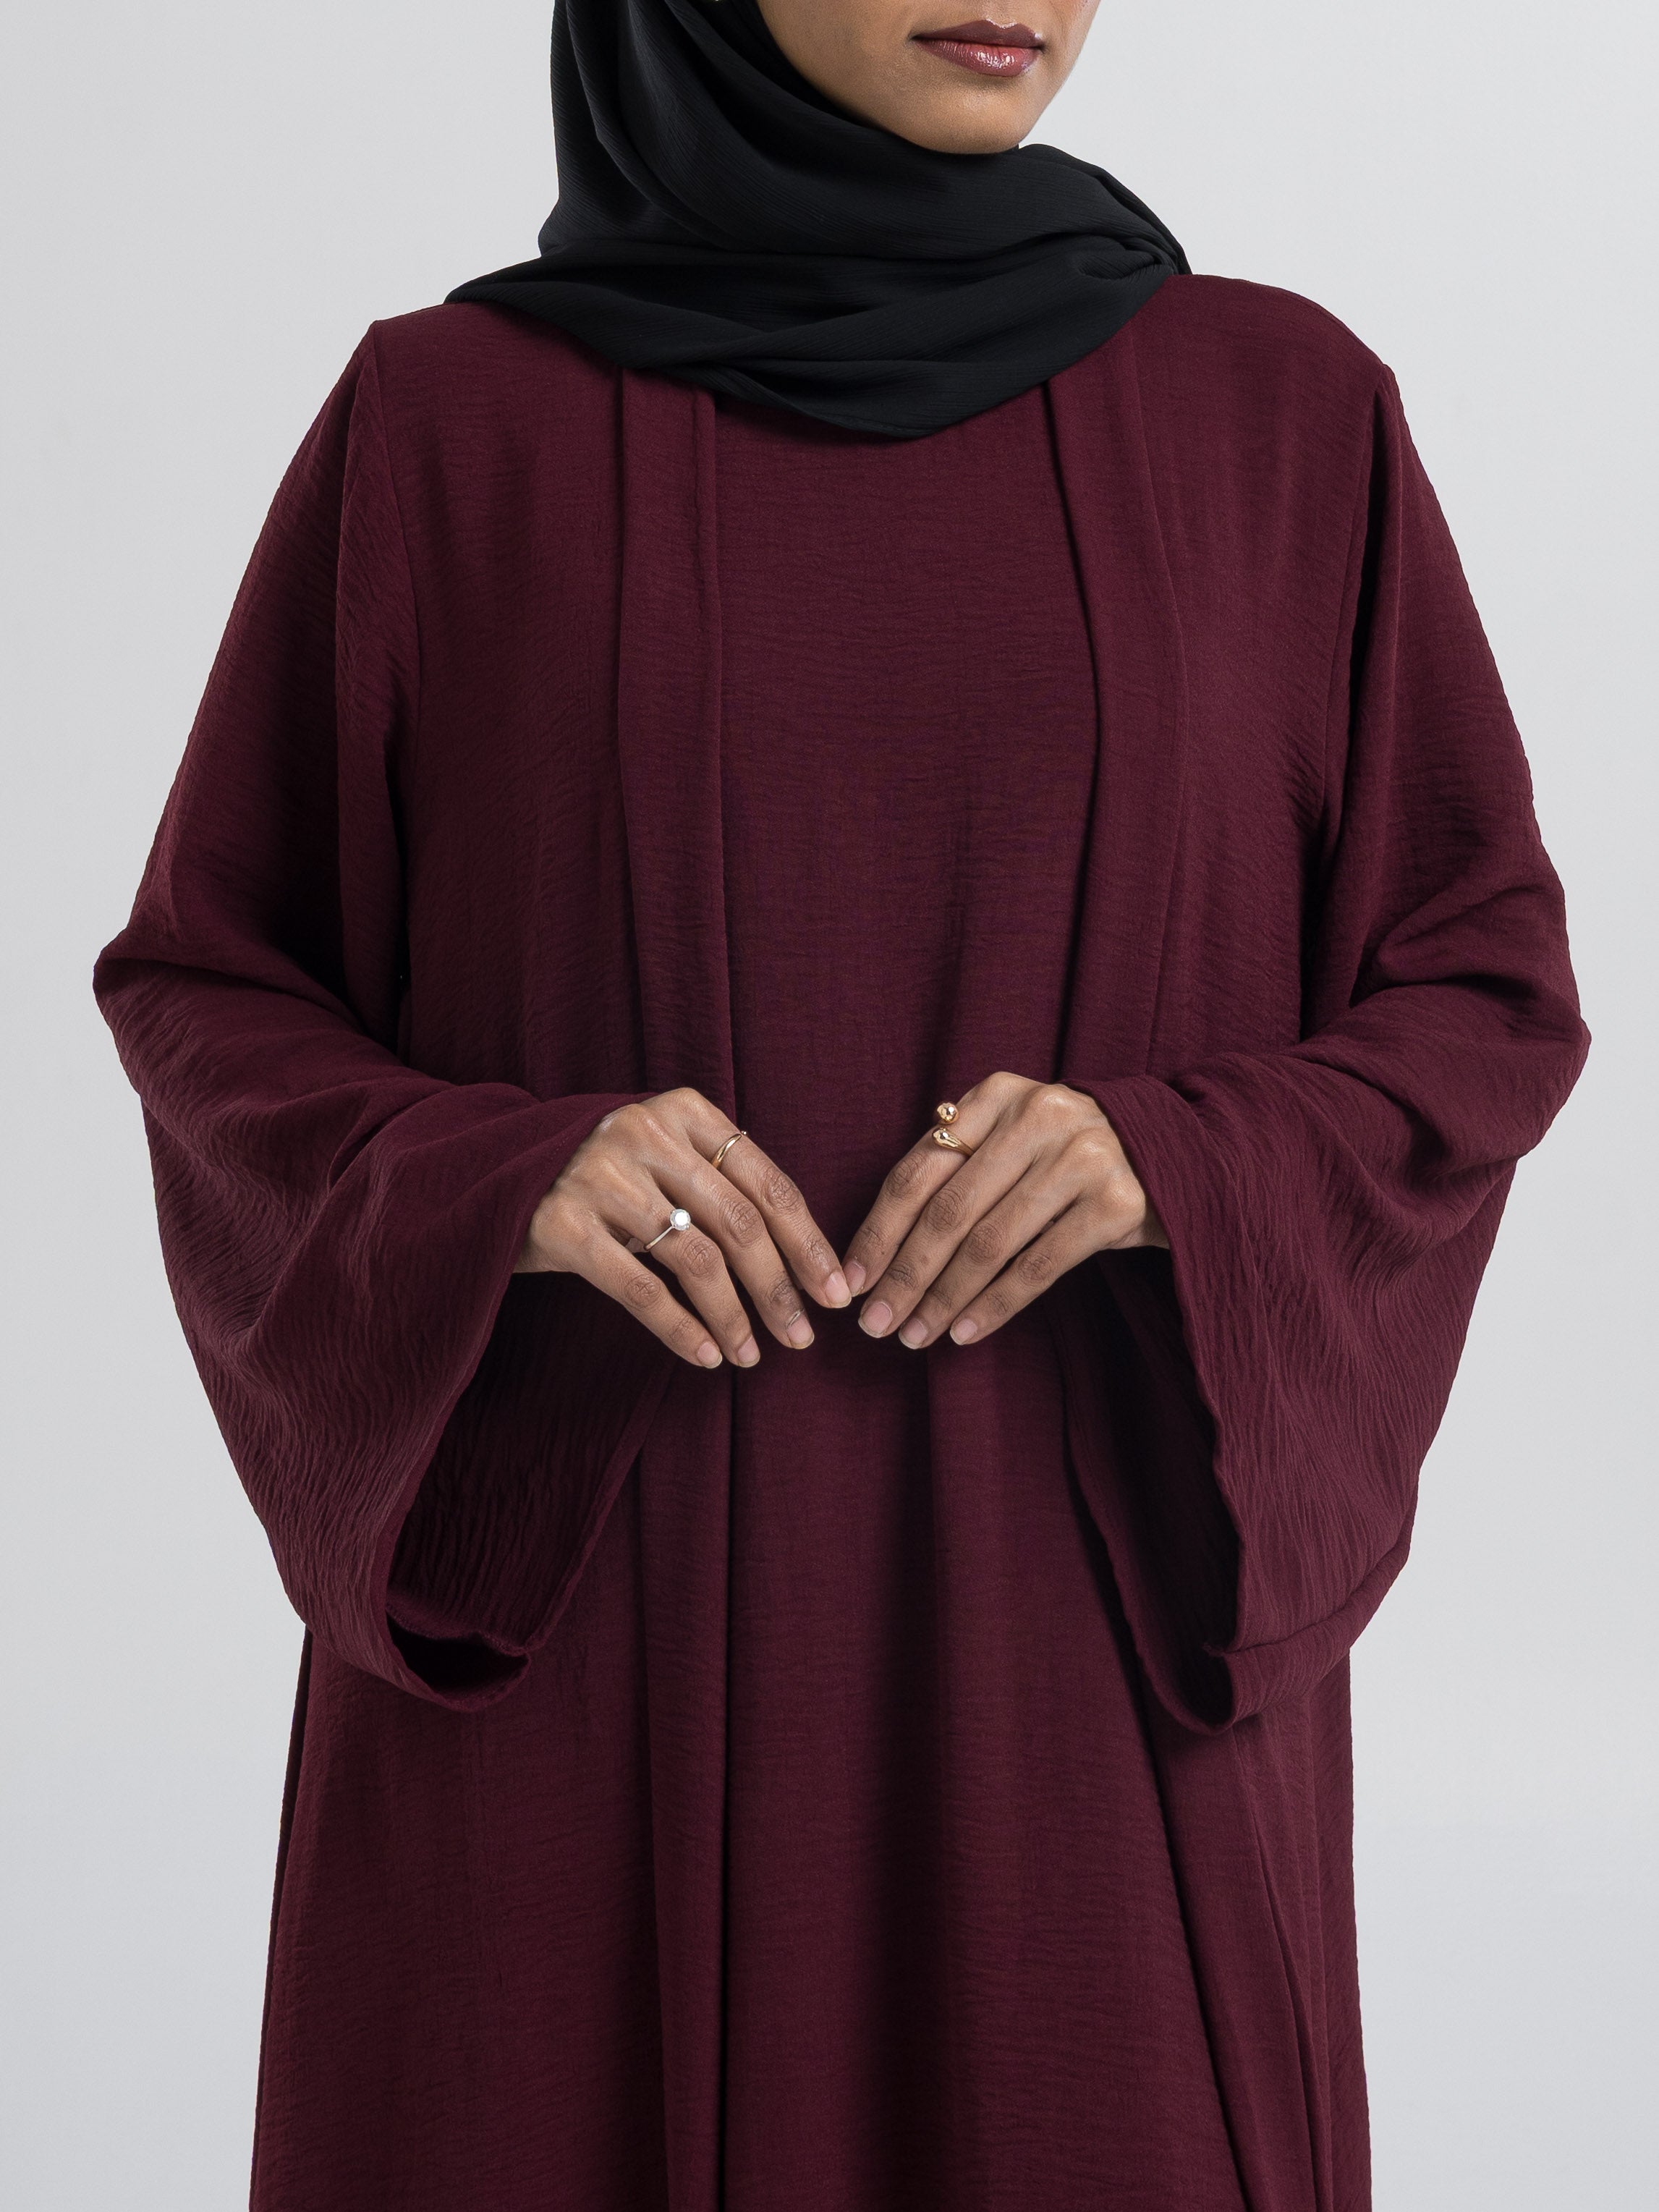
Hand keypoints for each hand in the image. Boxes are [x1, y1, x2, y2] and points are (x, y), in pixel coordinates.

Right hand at [517, 1088, 849, 1368]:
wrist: (487, 1174)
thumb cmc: (599, 1174)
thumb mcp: (660, 1154)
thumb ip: (718, 1179)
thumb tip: (802, 1256)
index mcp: (682, 1110)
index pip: (767, 1182)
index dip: (807, 1243)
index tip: (835, 1292)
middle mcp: (642, 1133)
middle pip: (740, 1223)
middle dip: (780, 1288)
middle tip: (803, 1336)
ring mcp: (598, 1176)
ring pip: (697, 1259)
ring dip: (735, 1316)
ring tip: (754, 1355)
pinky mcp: (560, 1224)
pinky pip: (641, 1289)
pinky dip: (683, 1329)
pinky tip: (708, 1356)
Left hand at [843, 1073, 1166, 1349]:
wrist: (1175, 1155)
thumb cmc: (1068, 1155)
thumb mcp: (1012, 1136)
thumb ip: (955, 1164)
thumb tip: (877, 1246)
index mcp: (996, 1095)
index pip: (919, 1169)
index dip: (880, 1230)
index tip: (851, 1281)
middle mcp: (1039, 1116)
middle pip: (948, 1210)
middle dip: (904, 1274)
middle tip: (874, 1323)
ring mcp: (1082, 1157)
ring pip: (989, 1243)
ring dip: (944, 1298)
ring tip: (914, 1335)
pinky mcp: (1116, 1203)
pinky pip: (1038, 1266)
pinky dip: (995, 1305)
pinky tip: (964, 1332)